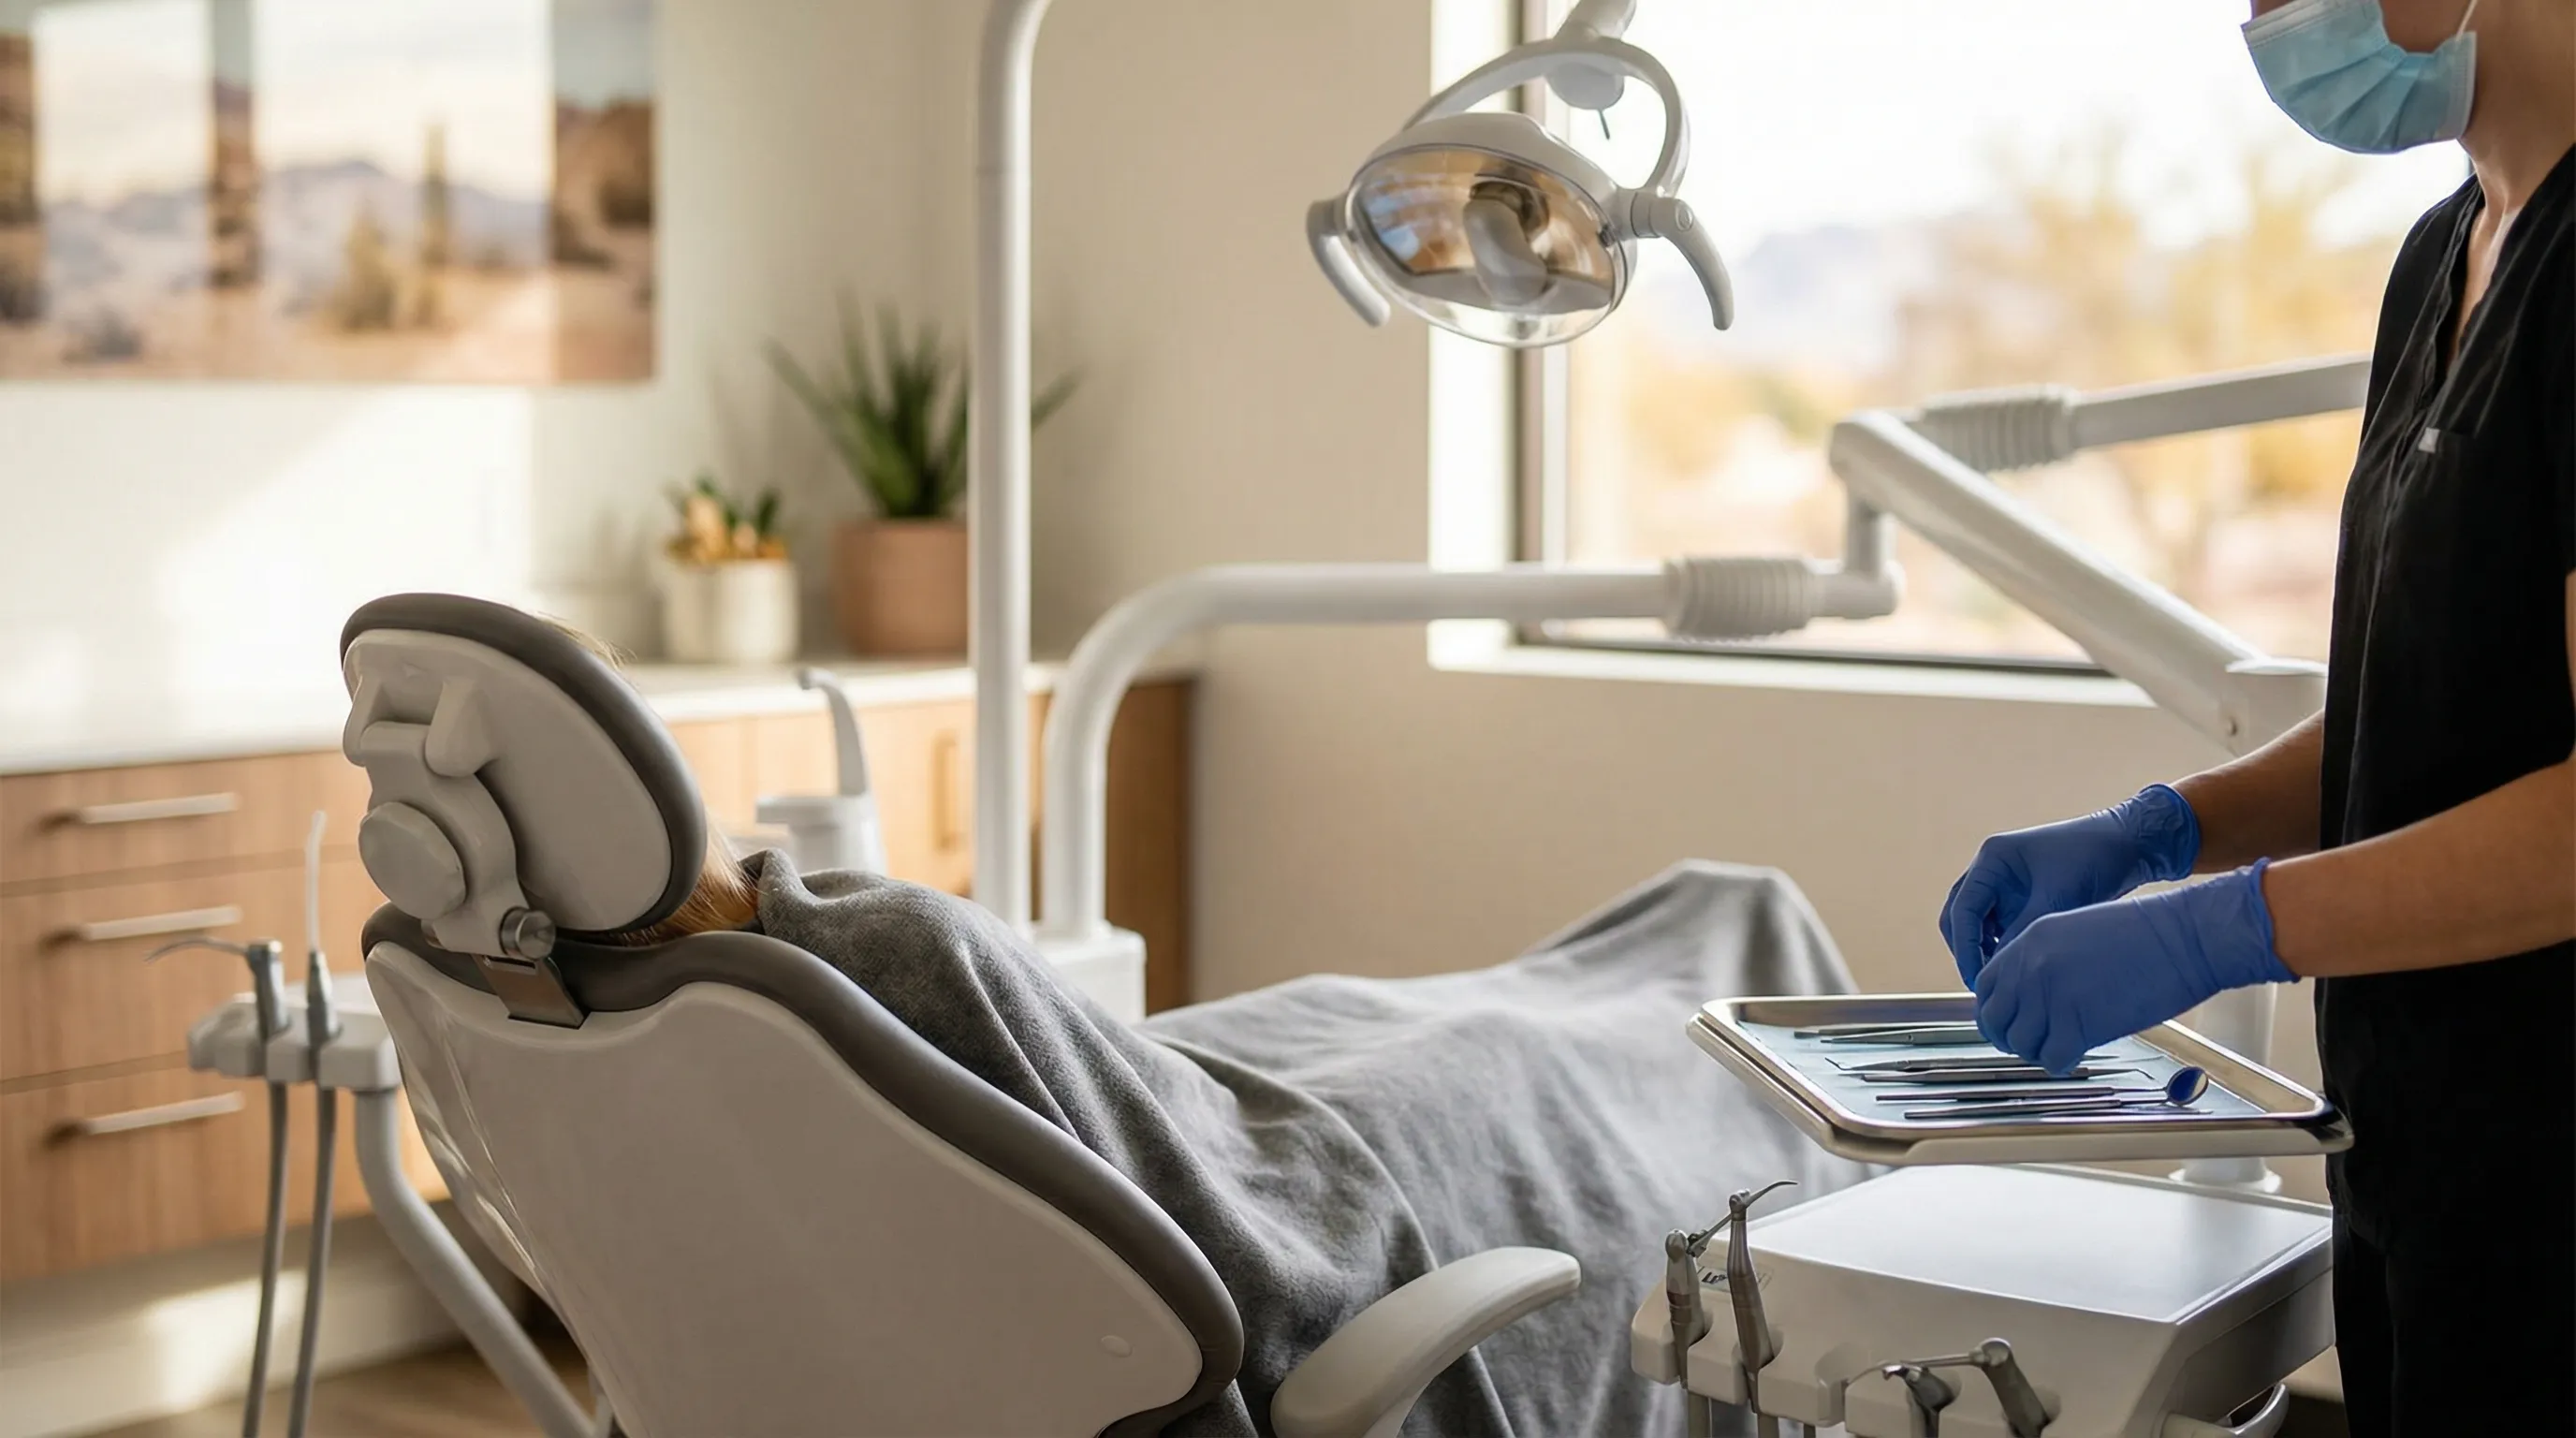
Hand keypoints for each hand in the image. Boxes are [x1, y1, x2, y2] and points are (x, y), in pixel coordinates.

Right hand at [1938, 784, 2201, 987]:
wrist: (2127, 844)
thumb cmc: (2093, 860)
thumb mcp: (2056, 900)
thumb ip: (2023, 933)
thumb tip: (2001, 972)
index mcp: (1992, 860)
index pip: (1962, 909)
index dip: (1965, 948)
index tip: (1977, 979)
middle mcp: (1990, 869)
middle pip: (1959, 917)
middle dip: (1968, 951)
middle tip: (1985, 985)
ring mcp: (2003, 883)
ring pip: (1976, 924)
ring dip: (1983, 950)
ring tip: (2003, 980)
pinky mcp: (2019, 896)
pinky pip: (1998, 926)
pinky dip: (2001, 946)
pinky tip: (2018, 966)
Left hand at [1971, 861, 2294, 1074]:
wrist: (2183, 938)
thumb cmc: (2142, 935)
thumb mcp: (2073, 932)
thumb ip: (2042, 961)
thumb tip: (2027, 997)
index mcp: (2028, 943)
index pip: (1985, 987)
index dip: (1994, 1011)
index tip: (2008, 1023)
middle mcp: (2031, 969)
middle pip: (1994, 1020)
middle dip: (2009, 1038)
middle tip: (2031, 1045)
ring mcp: (2053, 997)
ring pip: (2021, 1044)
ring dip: (2037, 1052)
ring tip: (2060, 1048)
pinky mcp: (2081, 1024)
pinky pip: (2052, 1059)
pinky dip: (2061, 1064)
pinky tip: (2076, 1056)